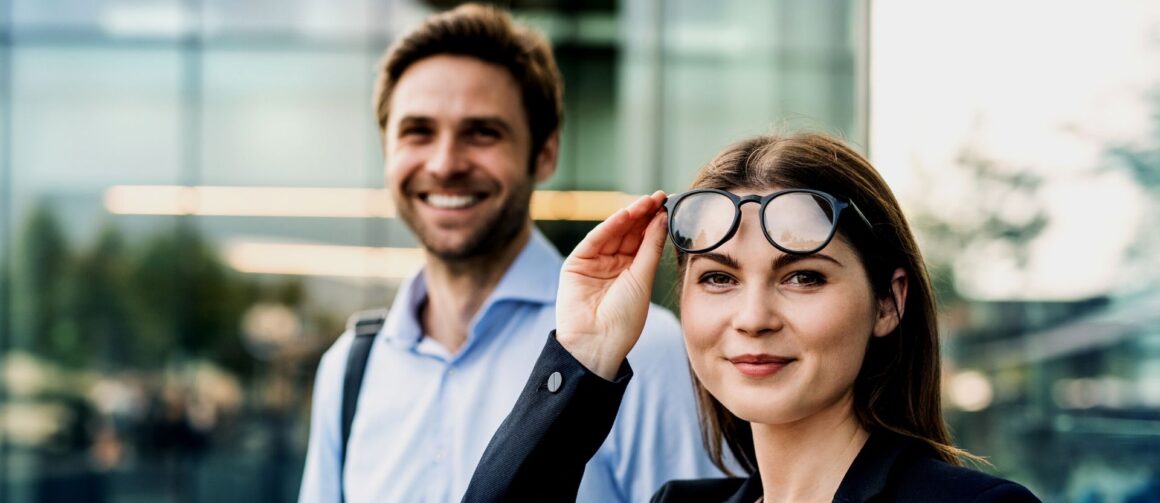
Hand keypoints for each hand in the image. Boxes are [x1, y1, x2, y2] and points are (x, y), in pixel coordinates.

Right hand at [556, 191, 668, 379]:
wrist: (596, 343)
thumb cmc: (624, 319)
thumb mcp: (643, 280)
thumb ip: (650, 248)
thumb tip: (662, 220)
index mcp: (632, 272)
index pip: (644, 241)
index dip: (656, 223)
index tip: (670, 205)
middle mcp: (613, 265)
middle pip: (630, 233)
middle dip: (644, 215)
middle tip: (660, 197)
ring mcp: (594, 263)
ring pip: (614, 233)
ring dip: (630, 216)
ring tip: (647, 202)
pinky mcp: (576, 263)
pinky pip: (595, 240)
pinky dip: (609, 226)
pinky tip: (626, 215)